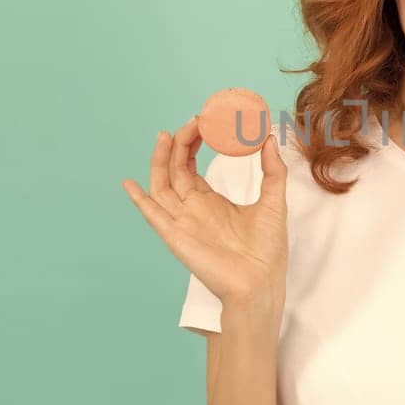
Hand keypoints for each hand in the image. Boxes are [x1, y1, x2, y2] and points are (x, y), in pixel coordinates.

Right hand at [121, 114, 288, 308]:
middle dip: (178, 144)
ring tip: (164, 135)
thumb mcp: (274, 201)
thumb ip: (272, 170)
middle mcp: (192, 209)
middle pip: (174, 170)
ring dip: (159, 161)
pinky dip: (139, 200)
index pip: (191, 166)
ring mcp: (182, 222)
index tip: (202, 122)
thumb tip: (270, 138)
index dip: (193, 143)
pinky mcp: (175, 237)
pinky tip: (129, 183)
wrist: (261, 282)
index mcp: (211, 201)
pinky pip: (152, 215)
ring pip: (161, 186)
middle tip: (191, 122)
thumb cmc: (267, 250)